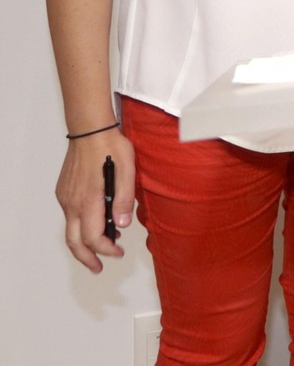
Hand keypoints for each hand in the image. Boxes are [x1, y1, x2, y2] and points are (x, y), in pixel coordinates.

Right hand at [55, 129, 135, 272]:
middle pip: (74, 242)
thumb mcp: (127, 171)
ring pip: (70, 230)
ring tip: (104, 246)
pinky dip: (81, 227)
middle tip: (99, 267)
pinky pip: (70, 216)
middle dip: (86, 258)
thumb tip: (123, 223)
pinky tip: (97, 222)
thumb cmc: (110, 146)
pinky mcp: (64, 191)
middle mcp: (72, 202)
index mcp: (88, 200)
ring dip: (84, 243)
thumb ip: (125, 199)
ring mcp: (65, 197)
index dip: (105, 250)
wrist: (89, 129)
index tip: (118, 253)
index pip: (93, 238)